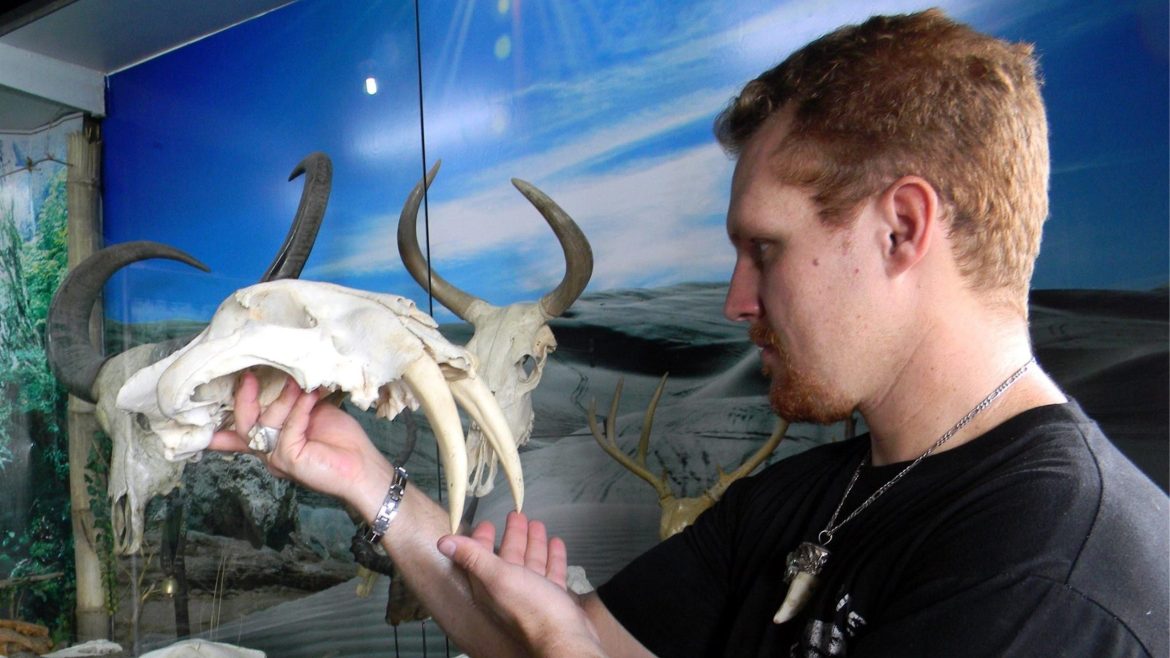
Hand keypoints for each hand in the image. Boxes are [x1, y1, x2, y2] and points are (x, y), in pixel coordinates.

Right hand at [209, 371, 390, 504]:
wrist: (363, 465)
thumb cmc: (341, 440)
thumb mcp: (313, 413)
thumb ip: (295, 403)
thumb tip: (288, 378)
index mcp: (273, 443)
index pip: (240, 434)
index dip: (224, 419)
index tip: (224, 393)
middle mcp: (270, 453)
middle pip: (244, 426)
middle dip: (244, 399)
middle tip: (250, 377)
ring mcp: (277, 458)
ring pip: (266, 424)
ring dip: (285, 399)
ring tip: (300, 382)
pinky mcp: (290, 460)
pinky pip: (288, 429)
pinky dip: (300, 410)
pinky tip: (312, 396)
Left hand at [439, 512, 605, 656]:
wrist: (564, 638)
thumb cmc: (531, 608)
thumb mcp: (498, 577)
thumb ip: (473, 557)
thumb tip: (443, 542)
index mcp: (491, 586)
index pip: (483, 557)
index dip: (484, 539)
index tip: (488, 523)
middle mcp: (509, 591)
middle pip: (510, 557)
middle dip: (513, 535)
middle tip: (517, 515)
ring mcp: (533, 595)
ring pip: (531, 563)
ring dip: (534, 543)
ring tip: (537, 523)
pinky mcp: (553, 599)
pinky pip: (551, 573)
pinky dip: (553, 557)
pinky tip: (556, 542)